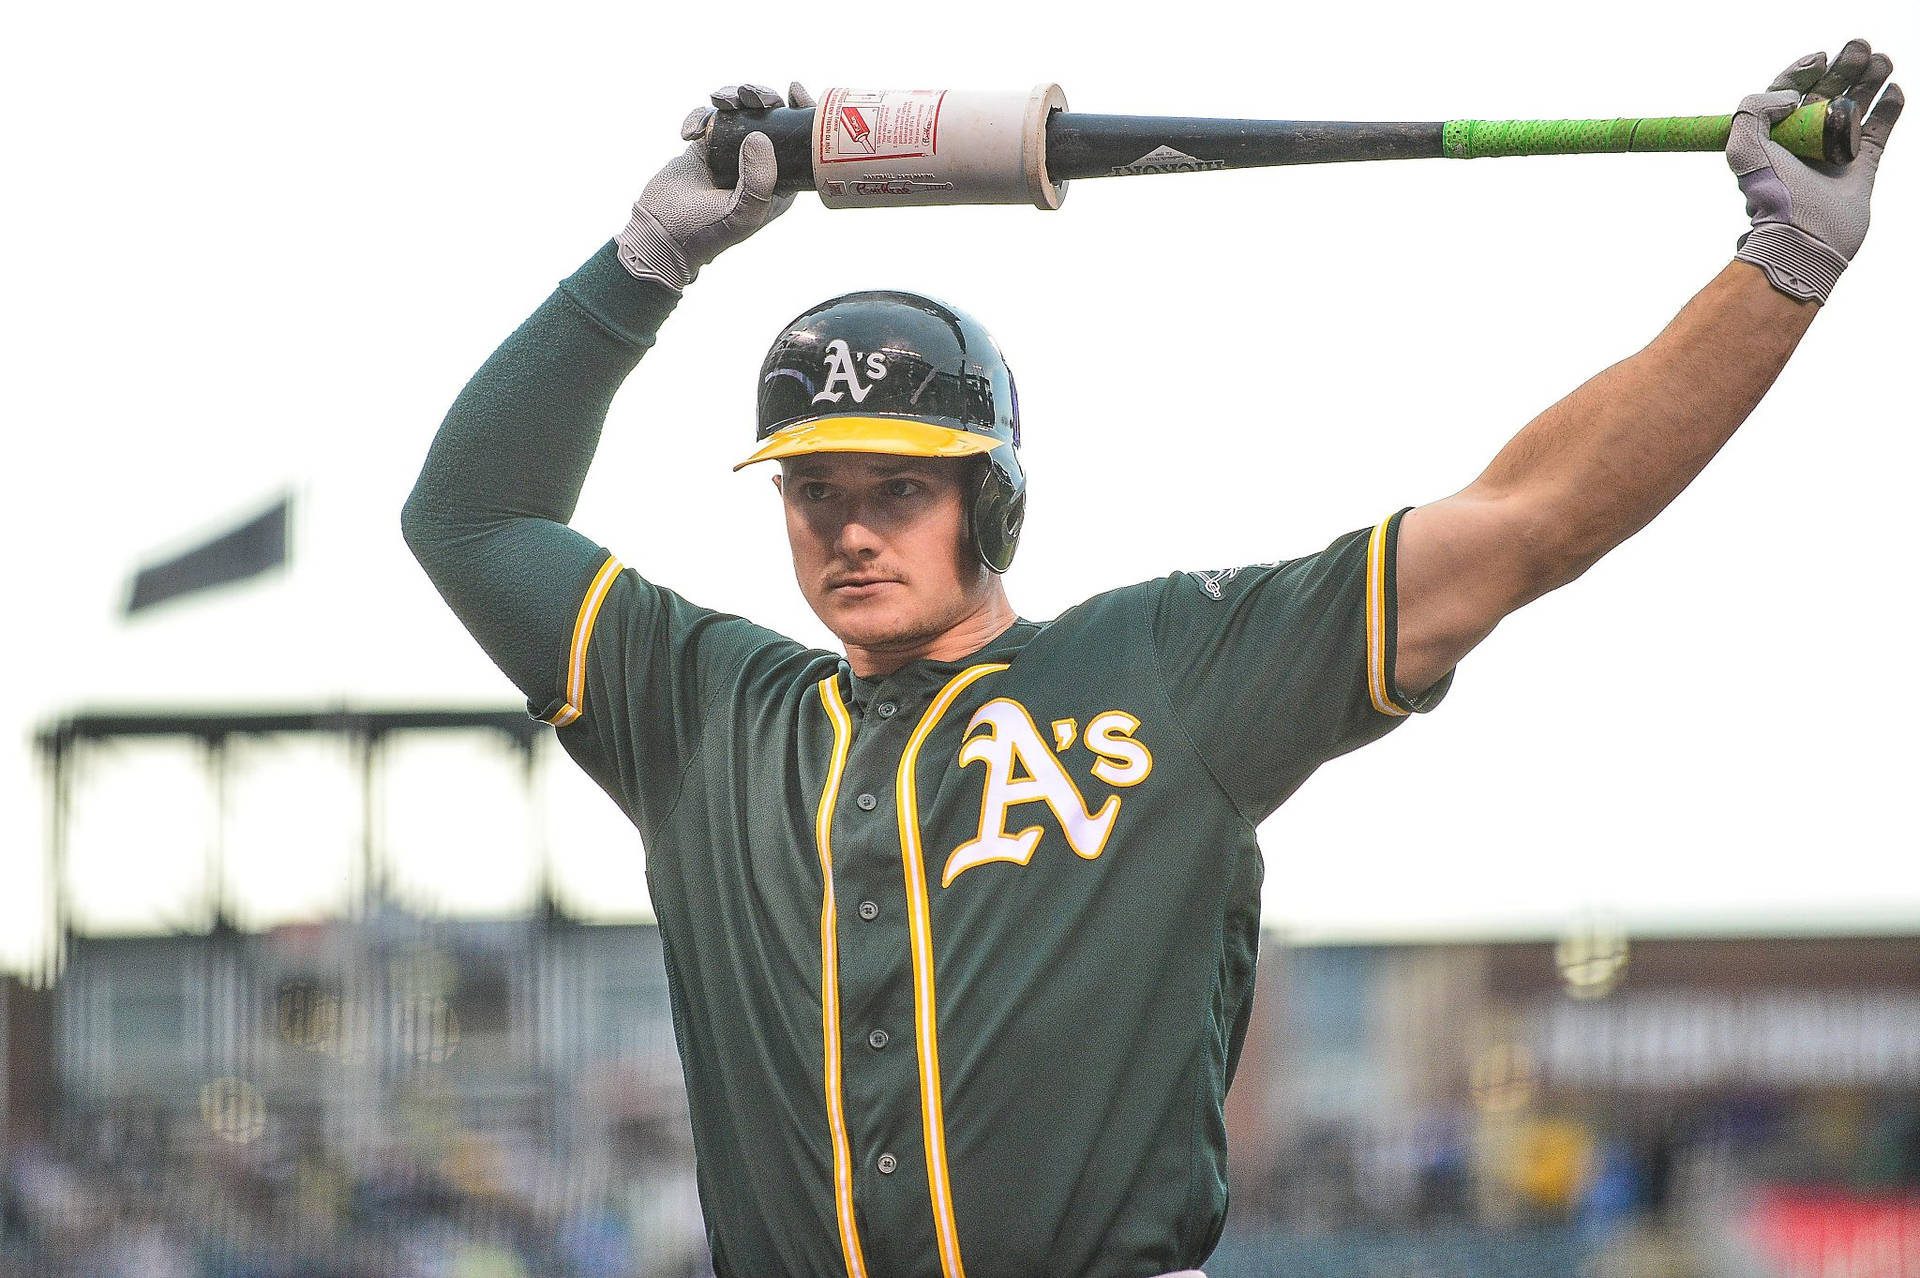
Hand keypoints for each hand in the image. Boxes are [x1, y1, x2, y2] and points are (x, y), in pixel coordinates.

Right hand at [616, 81, 814, 291]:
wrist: (661, 235)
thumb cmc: (707, 233)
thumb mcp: (742, 215)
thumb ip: (758, 180)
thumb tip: (760, 135)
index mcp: (778, 180)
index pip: (800, 141)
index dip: (802, 111)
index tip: (794, 91)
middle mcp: (757, 163)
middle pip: (769, 116)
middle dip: (762, 97)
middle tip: (751, 96)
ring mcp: (730, 152)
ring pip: (739, 110)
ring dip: (732, 97)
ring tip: (722, 101)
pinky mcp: (704, 145)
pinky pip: (707, 117)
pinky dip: (698, 116)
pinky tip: (689, 135)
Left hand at [1728, 40, 1901, 302]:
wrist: (1804, 238)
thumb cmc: (1772, 196)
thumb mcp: (1743, 150)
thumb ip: (1752, 110)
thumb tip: (1790, 95)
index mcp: (1774, 138)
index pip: (1787, 94)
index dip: (1802, 72)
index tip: (1819, 59)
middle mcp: (1803, 143)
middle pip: (1826, 94)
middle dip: (1844, 67)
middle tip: (1861, 46)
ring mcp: (1834, 153)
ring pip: (1855, 107)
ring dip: (1869, 80)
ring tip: (1881, 59)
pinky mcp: (1862, 166)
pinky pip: (1877, 130)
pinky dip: (1888, 109)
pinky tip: (1894, 90)